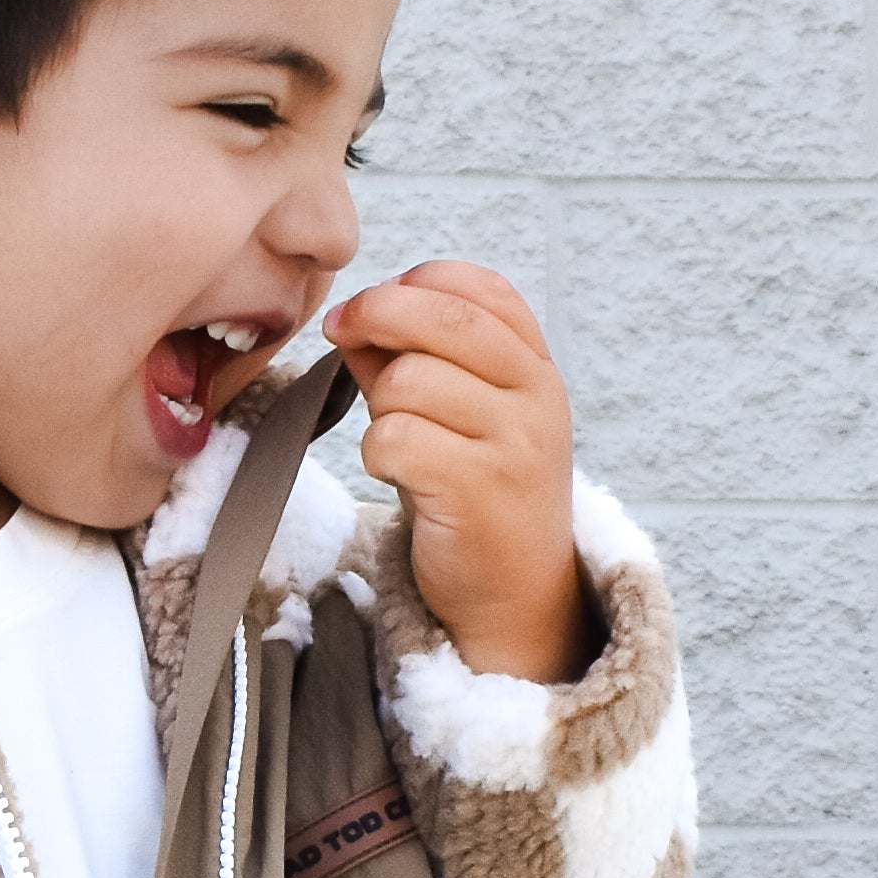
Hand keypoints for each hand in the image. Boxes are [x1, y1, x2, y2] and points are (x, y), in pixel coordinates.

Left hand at [326, 261, 594, 686]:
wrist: (516, 595)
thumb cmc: (476, 495)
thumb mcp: (458, 416)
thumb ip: (409, 359)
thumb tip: (351, 317)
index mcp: (535, 367)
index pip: (481, 288)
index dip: (417, 282)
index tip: (374, 306)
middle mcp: (536, 396)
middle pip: (443, 316)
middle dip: (376, 313)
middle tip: (341, 330)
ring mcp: (514, 442)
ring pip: (409, 380)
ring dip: (380, 406)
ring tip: (399, 441)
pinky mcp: (479, 488)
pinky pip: (395, 436)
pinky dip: (377, 454)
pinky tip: (397, 475)